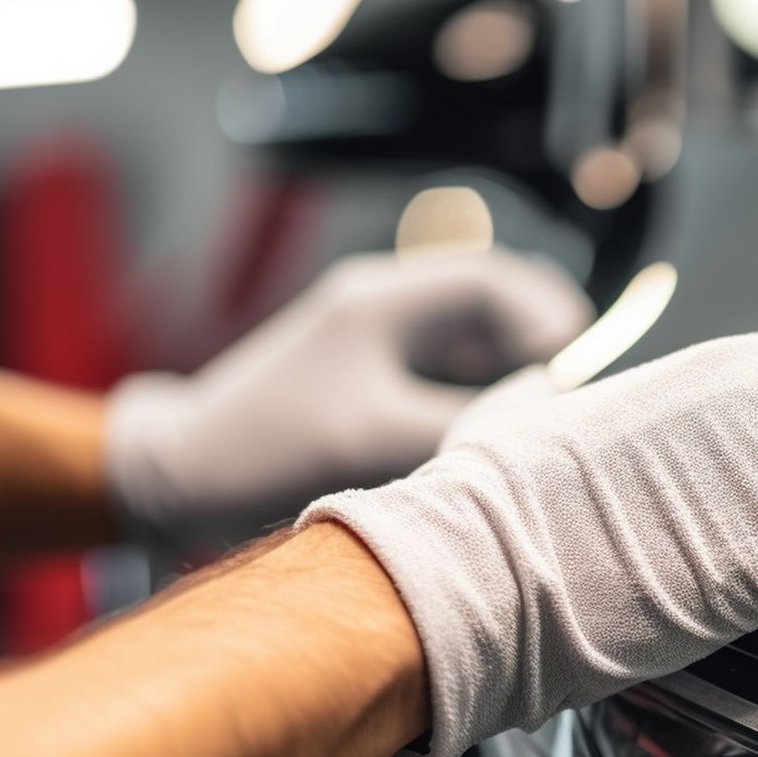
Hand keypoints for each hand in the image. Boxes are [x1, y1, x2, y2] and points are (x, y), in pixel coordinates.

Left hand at [107, 248, 592, 545]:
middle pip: (498, 308)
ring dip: (514, 381)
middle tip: (573, 405)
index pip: (497, 281)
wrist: (180, 475)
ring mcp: (380, 344)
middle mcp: (387, 308)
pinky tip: (492, 443)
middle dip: (542, 351)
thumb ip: (468, 423)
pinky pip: (452, 379)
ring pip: (478, 347)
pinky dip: (482, 404)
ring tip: (536, 428)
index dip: (549, 320)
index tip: (578, 375)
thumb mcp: (376, 440)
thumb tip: (549, 419)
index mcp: (383, 299)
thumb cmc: (266, 449)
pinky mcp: (374, 381)